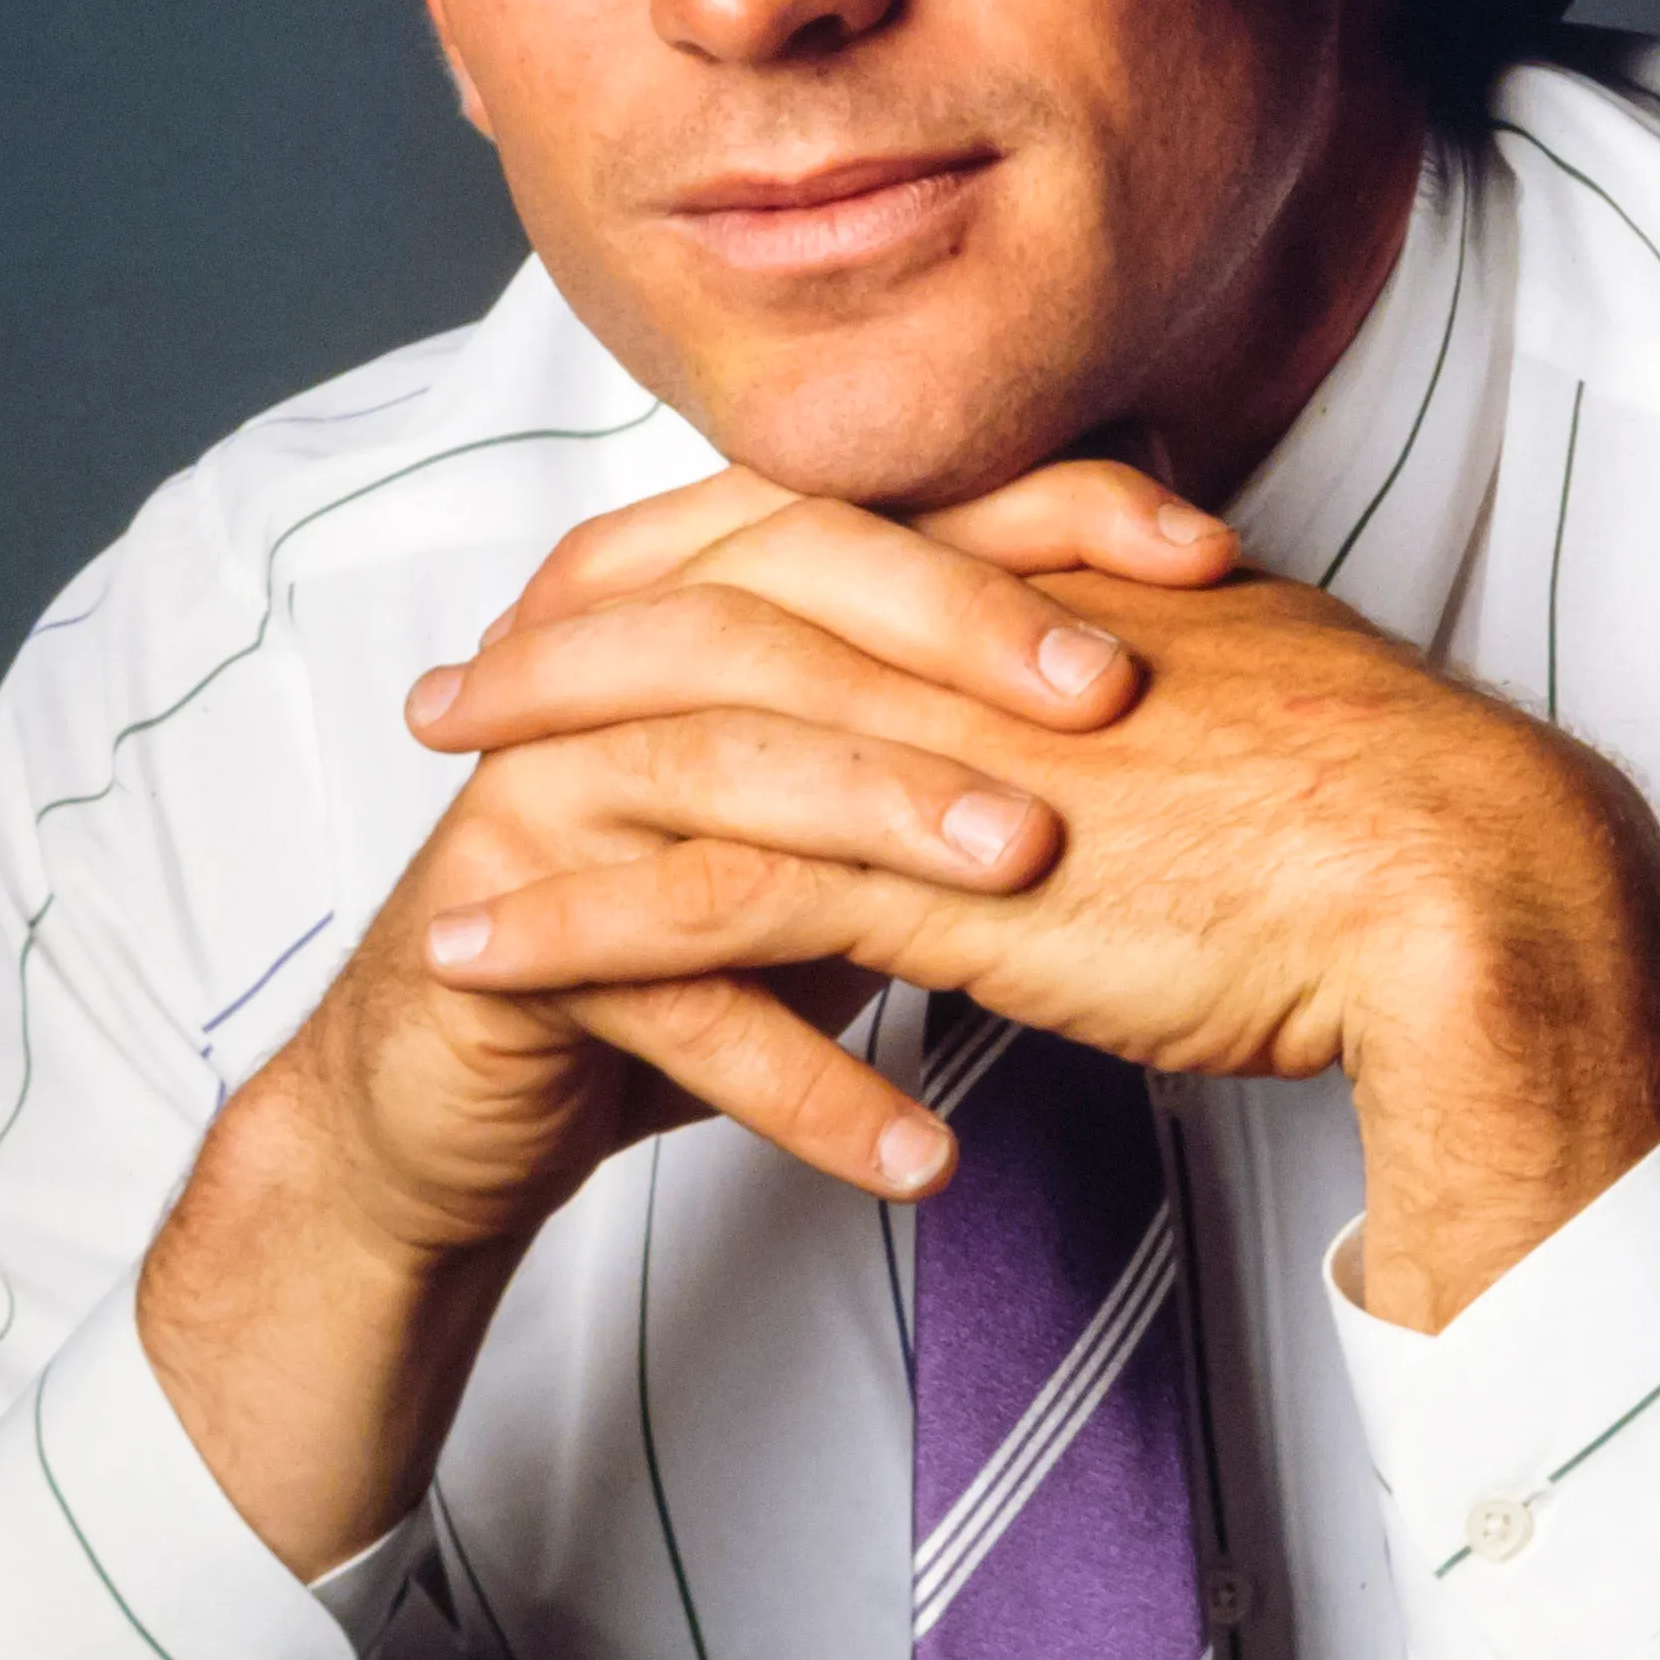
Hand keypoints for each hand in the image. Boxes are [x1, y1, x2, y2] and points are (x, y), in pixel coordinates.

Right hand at [136, 459, 1229, 1576]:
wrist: (462, 1084)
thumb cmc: (680, 913)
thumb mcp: (836, 795)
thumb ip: (955, 706)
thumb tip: (1176, 619)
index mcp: (689, 591)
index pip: (868, 506)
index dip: (1032, 514)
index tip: (1197, 556)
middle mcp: (602, 661)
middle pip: (777, 602)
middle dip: (952, 637)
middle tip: (1109, 696)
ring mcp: (542, 790)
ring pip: (720, 770)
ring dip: (880, 824)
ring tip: (1026, 879)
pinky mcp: (503, 936)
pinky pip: (669, 1002)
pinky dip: (802, 1083)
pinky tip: (919, 1154)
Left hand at [410, 549, 1659, 1327]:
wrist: (1467, 888)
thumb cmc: (1399, 811)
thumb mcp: (1269, 682)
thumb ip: (1177, 653)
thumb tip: (1152, 642)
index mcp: (1046, 578)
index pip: (831, 545)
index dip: (707, 561)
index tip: (616, 588)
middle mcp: (970, 638)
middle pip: (718, 605)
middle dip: (572, 634)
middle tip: (463, 668)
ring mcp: (941, 754)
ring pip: (680, 738)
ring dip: (536, 760)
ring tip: (430, 783)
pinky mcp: (931, 885)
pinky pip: (704, 900)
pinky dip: (578, 921)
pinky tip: (481, 947)